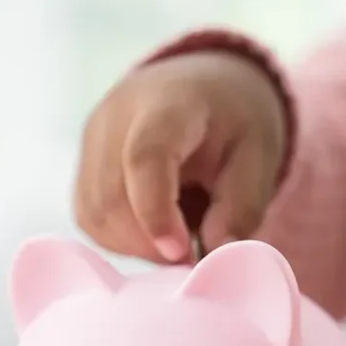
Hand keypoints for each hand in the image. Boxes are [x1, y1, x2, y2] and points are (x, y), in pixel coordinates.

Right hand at [73, 50, 287, 262]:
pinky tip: (155, 235)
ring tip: (179, 243)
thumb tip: (215, 254)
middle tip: (192, 258)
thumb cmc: (234, 121)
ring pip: (94, 214)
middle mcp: (116, 117)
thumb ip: (242, 206)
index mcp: (169, 103)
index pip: (144, 157)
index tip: (180, 252)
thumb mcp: (261, 157)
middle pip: (111, 197)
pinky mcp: (84, 165)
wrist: (204, 87)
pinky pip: (90, 218)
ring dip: (135, 247)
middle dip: (150, 245)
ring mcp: (92, 140)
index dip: (155, 211)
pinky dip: (121, 241)